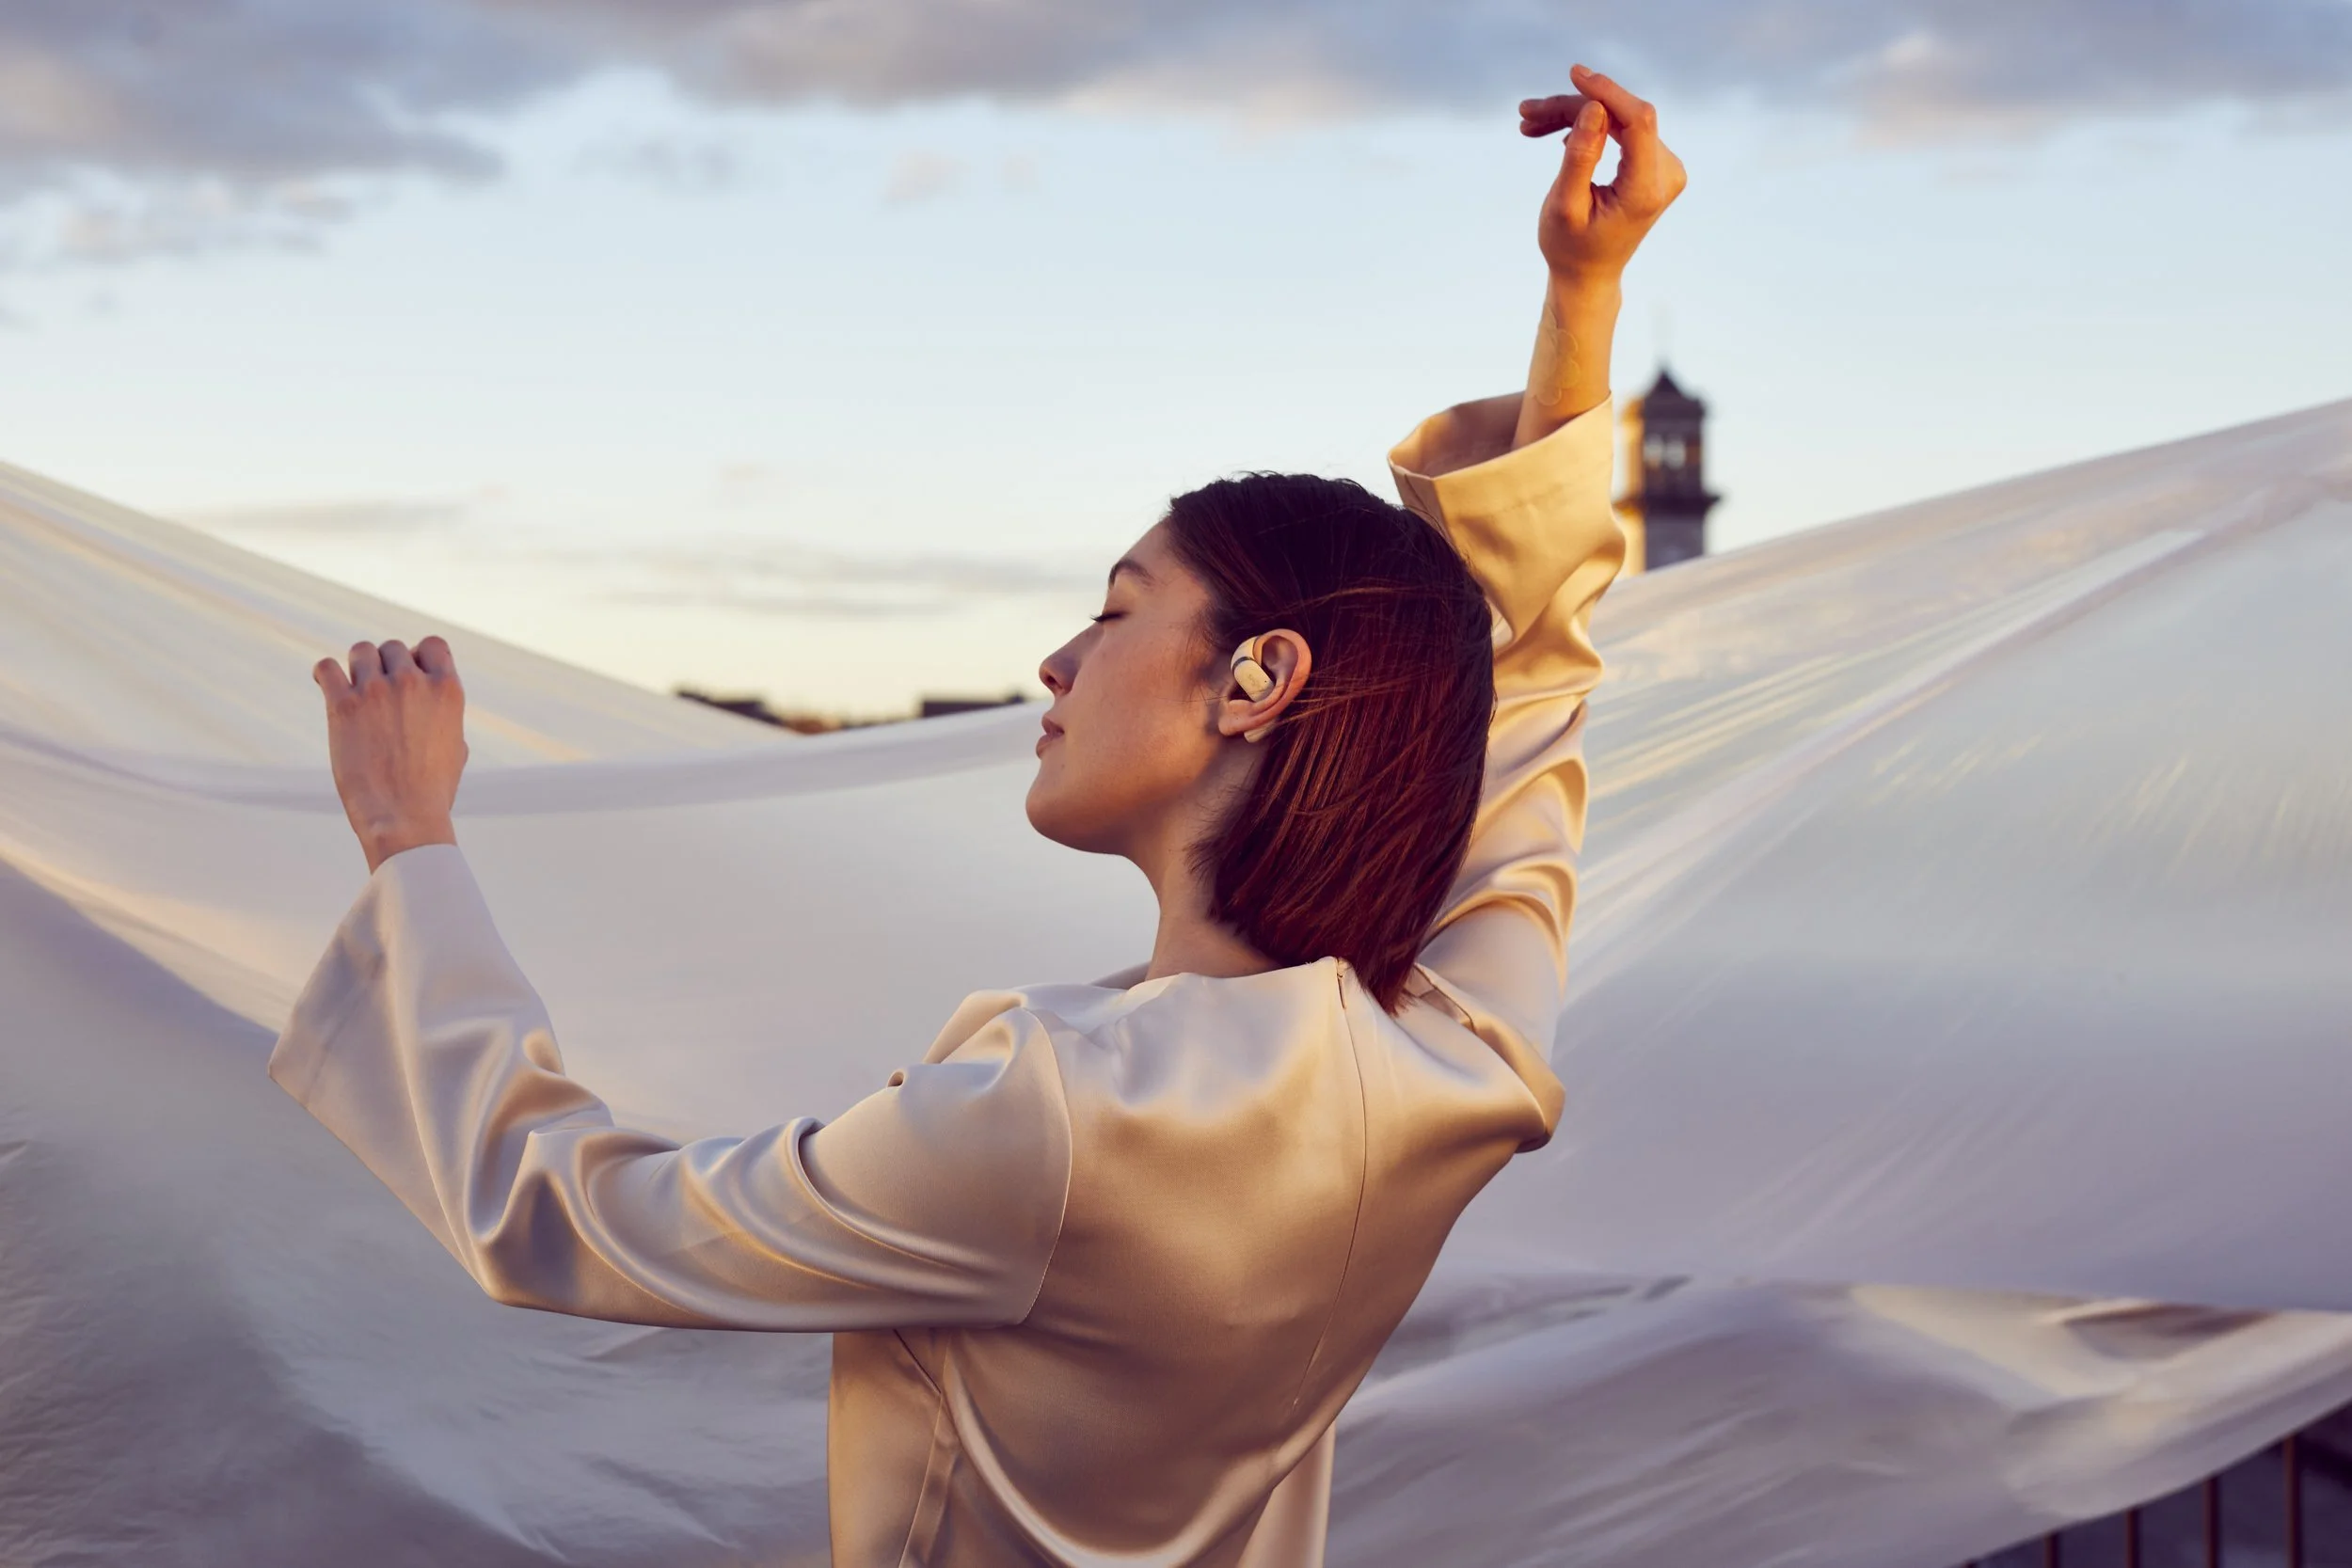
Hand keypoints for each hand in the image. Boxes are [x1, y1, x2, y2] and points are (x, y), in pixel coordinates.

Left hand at [313, 636, 467, 872]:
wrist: (404, 818)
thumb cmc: (432, 792)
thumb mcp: (456, 748)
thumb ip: (444, 716)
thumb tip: (433, 706)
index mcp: (447, 690)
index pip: (432, 644)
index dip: (418, 656)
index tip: (408, 675)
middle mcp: (413, 682)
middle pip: (392, 648)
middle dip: (384, 666)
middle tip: (377, 694)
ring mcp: (377, 691)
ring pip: (361, 650)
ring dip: (357, 667)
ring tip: (354, 691)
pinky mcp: (344, 705)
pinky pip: (326, 667)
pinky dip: (325, 674)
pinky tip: (327, 685)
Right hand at [1520, 64, 1686, 283]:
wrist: (1588, 274)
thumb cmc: (1571, 247)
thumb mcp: (1565, 206)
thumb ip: (1581, 157)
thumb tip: (1594, 108)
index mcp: (1646, 190)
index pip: (1638, 121)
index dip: (1607, 93)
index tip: (1574, 74)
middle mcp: (1666, 174)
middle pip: (1622, 117)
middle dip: (1574, 108)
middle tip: (1526, 113)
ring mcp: (1664, 167)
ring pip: (1618, 119)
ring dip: (1573, 116)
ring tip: (1530, 123)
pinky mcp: (1654, 162)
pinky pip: (1621, 129)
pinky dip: (1587, 127)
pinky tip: (1556, 135)